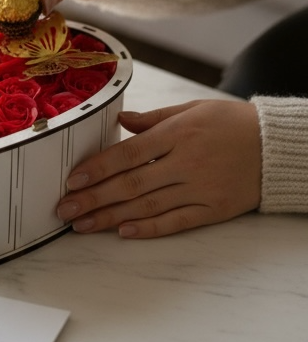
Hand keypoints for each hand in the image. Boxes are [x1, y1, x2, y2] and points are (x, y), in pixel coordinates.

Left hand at [56, 99, 261, 237]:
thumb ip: (154, 118)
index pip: (128, 153)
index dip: (98, 168)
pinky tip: (124, 232)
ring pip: (147, 207)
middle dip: (94, 197)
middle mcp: (186, 163)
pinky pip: (176, 222)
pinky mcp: (213, 210)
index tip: (72, 179)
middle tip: (65, 208)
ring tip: (82, 225)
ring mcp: (200, 189)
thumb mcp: (192, 109)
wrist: (276, 146)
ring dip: (111, 217)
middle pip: (131, 184)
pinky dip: (149, 228)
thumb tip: (120, 122)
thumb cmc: (232, 123)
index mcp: (178, 134)